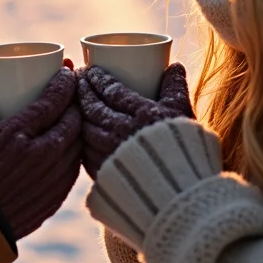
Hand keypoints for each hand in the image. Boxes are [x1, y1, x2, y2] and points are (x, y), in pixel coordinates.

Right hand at [0, 67, 80, 239]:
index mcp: (21, 133)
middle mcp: (43, 154)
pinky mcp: (58, 196)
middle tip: (72, 92)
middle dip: (76, 101)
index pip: (56, 99)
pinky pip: (74, 167)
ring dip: (79, 127)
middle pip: (74, 119)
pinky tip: (70, 146)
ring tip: (73, 116)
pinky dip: (74, 153)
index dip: (65, 82)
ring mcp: (54, 177)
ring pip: (79, 143)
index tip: (67, 72)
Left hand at [78, 63, 192, 178]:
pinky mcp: (104, 177)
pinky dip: (81, 141)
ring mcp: (110, 156)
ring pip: (85, 130)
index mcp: (141, 115)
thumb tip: (175, 65)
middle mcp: (121, 134)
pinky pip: (85, 154)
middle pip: (92, 107)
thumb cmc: (187, 152)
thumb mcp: (184, 115)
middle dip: (82, 91)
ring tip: (75, 104)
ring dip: (78, 114)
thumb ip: (176, 88)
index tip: (90, 69)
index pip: (110, 90)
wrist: (183, 196)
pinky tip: (81, 135)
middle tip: (76, 79)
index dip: (97, 78)